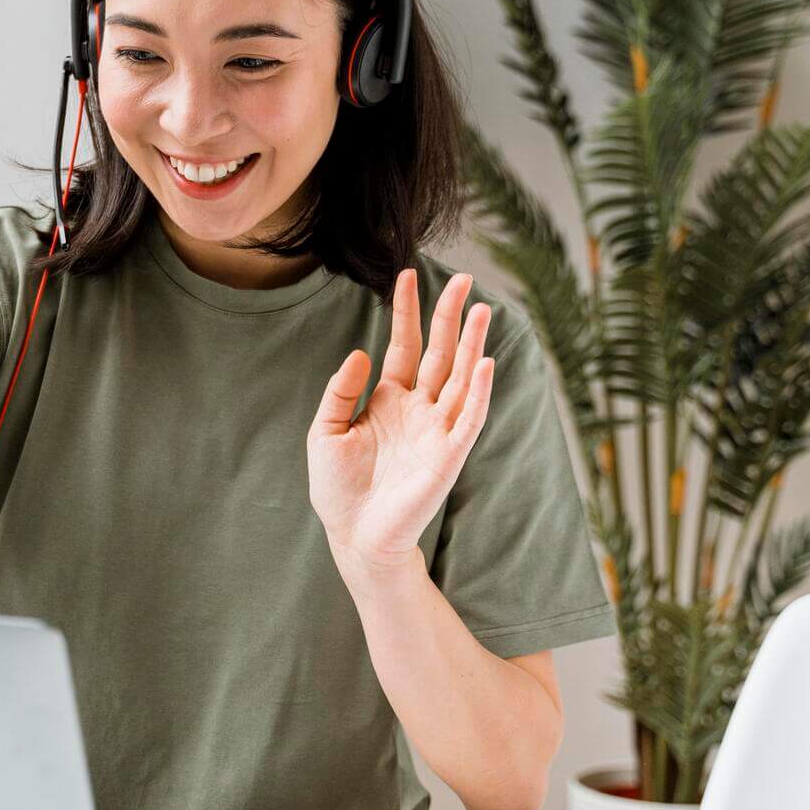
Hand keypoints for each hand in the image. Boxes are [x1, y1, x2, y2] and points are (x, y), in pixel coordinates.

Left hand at [306, 268, 494, 574]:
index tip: (407, 275)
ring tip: (483, 309)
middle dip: (451, 316)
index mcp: (388, 399)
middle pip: (440, 352)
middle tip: (464, 279)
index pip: (403, 345)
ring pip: (460, 377)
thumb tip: (360, 353)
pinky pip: (468, 417)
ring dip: (473, 344)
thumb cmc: (339, 487)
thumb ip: (341, 391)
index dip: (406, 311)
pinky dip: (477, 391)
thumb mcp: (325, 431)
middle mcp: (418, 408)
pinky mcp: (449, 455)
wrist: (354, 534)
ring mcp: (437, 430)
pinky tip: (484, 362)